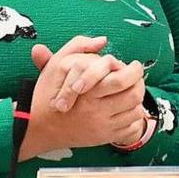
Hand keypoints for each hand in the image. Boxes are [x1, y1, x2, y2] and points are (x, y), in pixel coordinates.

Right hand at [20, 39, 149, 157]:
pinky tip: (127, 109)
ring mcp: (103, 127)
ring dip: (138, 100)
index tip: (133, 65)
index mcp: (87, 93)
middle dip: (140, 83)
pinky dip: (134, 118)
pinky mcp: (105, 138)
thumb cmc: (47, 94)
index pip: (122, 80)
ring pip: (135, 112)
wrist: (38, 127)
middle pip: (134, 96)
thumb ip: (78, 46)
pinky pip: (131, 128)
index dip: (134, 71)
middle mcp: (97, 111)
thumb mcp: (57, 64)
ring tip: (132, 91)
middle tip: (137, 77)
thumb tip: (102, 40)